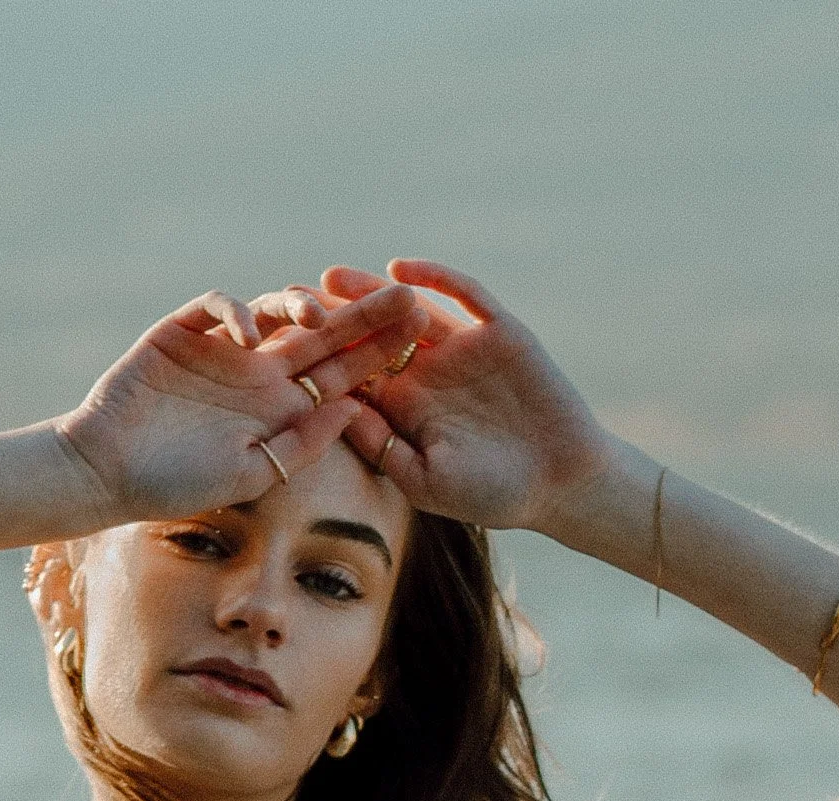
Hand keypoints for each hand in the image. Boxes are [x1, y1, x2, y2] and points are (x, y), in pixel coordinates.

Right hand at [55, 284, 421, 523]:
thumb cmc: (177, 486)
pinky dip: (238, 312)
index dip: (378, 357)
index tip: (420, 343)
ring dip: (303, 306)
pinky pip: (220, 307)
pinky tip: (249, 337)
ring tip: (319, 316)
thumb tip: (355, 406)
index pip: (340, 375)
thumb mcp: (252, 473)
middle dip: (364, 316)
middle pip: (322, 335)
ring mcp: (224, 349)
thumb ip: (302, 443)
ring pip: (277, 310)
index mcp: (281, 410)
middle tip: (407, 298)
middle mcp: (260, 374)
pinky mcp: (185, 330)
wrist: (107, 471)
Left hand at [318, 260, 617, 532]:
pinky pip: (463, 295)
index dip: (320, 363)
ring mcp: (462, 348)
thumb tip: (332, 412)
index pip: (355, 377)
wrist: (561, 482)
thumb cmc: (492, 494)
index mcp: (405, 410)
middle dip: (335, 320)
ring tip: (331, 277)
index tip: (278, 350)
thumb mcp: (425, 480)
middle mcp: (428, 373)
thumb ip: (381, 447)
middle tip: (292, 301)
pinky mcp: (498, 330)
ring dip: (372, 292)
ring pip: (409, 310)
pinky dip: (435, 278)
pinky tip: (401, 267)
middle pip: (372, 337)